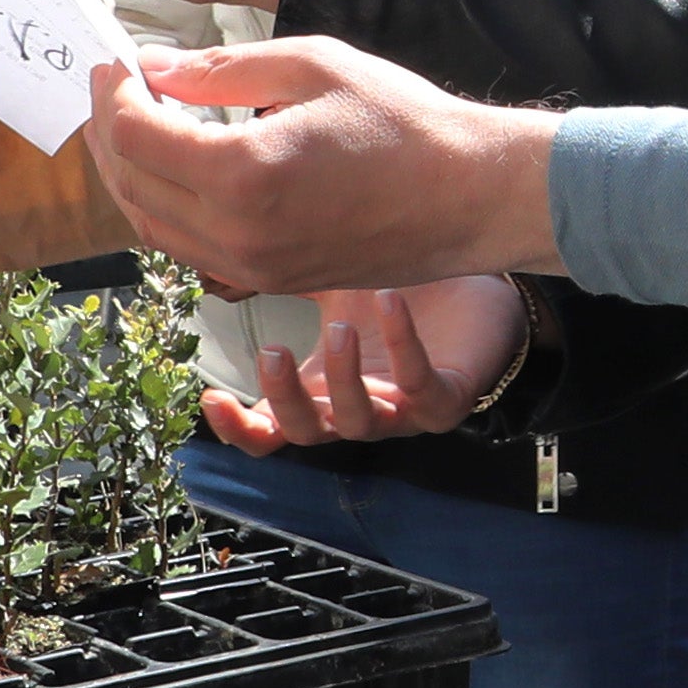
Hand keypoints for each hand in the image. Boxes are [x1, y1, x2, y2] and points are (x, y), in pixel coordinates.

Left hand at [81, 41, 562, 296]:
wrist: (472, 197)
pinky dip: (164, 206)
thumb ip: (222, 70)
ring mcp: (253, 266)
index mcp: (245, 173)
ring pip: (151, 225)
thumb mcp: (313, 66)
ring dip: (128, 175)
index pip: (135, 137)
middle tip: (114, 90)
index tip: (113, 63)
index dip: (110, 95)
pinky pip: (189, 248)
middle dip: (108, 132)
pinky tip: (176, 168)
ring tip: (135, 126)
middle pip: (131, 185)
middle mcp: (238, 232)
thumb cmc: (406, 123)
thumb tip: (153, 69)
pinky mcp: (270, 280)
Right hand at [206, 277, 533, 450]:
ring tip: (340, 326)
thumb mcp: (331, 282)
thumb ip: (282, 275)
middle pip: (306, 434)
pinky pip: (420, 387)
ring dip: (342, 378)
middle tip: (273, 351)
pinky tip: (389, 301)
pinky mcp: (446, 401)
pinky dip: (403, 346)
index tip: (210, 396)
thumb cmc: (398, 290)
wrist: (477, 285)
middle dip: (285, 399)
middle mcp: (356, 409)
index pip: (270, 431)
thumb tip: (223, 253)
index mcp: (320, 391)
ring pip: (360, 421)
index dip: (238, 428)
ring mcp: (401, 411)